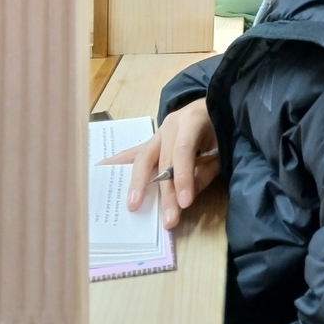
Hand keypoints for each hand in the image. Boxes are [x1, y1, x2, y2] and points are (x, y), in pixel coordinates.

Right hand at [98, 98, 218, 228]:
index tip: (185, 203)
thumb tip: (185, 196)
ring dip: (138, 183)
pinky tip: (101, 169)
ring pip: (143, 157)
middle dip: (165, 193)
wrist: (217, 104)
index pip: (183, 151)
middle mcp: (171, 124)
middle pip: (163, 160)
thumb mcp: (222, 147)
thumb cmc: (221, 127)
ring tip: (132, 206)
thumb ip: (206, 170)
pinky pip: (134, 153)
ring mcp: (159, 131)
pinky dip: (117, 163)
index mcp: (192, 120)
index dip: (183, 177)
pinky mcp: (153, 141)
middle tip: (168, 220)